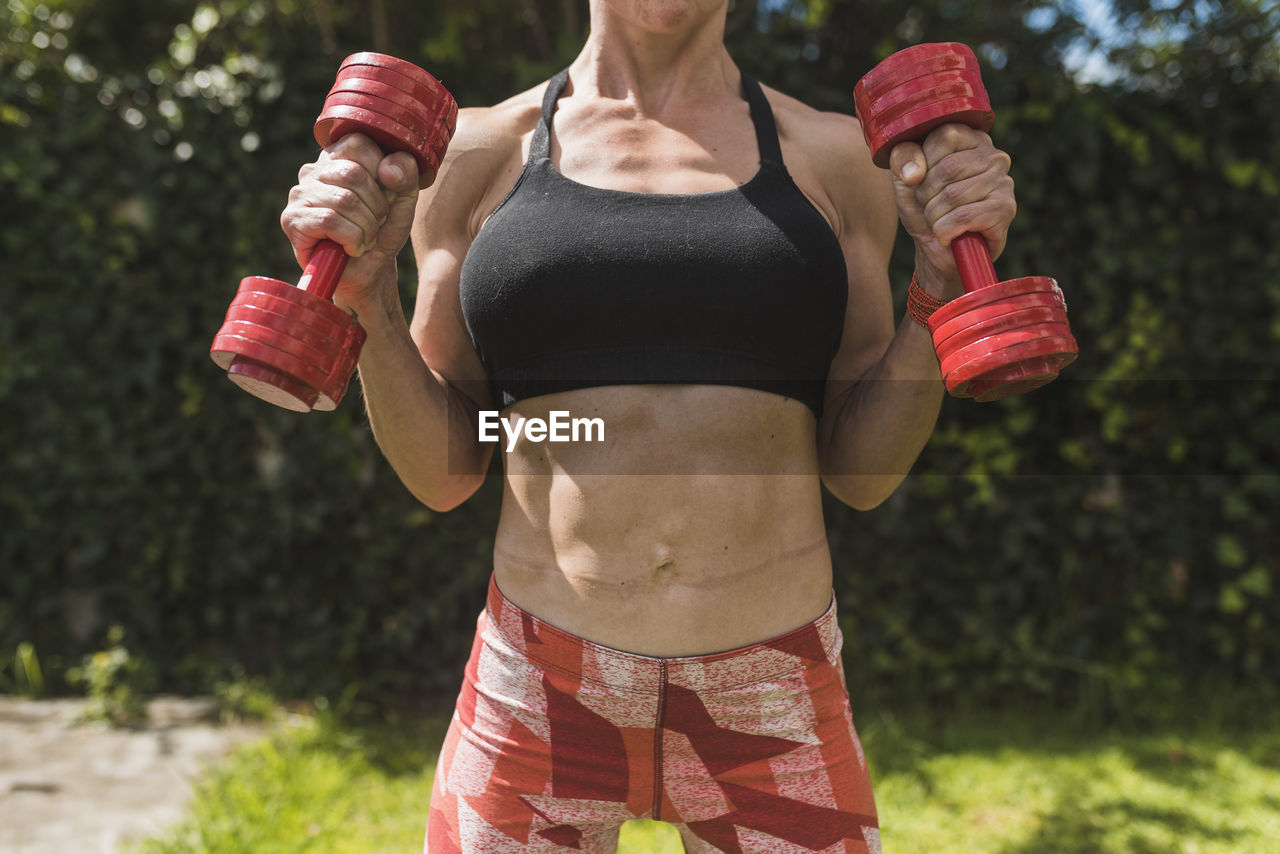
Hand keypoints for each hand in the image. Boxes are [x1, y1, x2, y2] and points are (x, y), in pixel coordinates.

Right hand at [281, 133, 419, 311]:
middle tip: (375, 225)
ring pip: (344, 200)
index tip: (385, 196)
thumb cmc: (383, 232)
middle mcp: (313, 170)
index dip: (381, 172)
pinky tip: (351, 248)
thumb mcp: (404, 199)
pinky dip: (352, 239)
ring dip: (366, 228)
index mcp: (338, 157)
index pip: (359, 143)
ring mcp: (299, 194)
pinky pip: (329, 221)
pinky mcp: (292, 220)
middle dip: (376, 207)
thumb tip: (387, 167)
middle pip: (353, 174)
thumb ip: (406, 174)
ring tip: (364, 239)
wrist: (370, 272)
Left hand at [888, 123, 1015, 297]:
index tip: (922, 180)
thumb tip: (915, 172)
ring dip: (934, 216)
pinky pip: (962, 217)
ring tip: (940, 221)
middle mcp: (994, 155)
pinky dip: (944, 232)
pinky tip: (949, 234)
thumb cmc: (923, 209)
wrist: (938, 251)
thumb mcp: (904, 179)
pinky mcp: (1005, 209)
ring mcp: (1004, 181)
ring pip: (953, 195)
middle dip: (926, 195)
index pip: (943, 136)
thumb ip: (902, 159)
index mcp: (971, 139)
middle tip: (930, 207)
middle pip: (947, 169)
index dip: (923, 163)